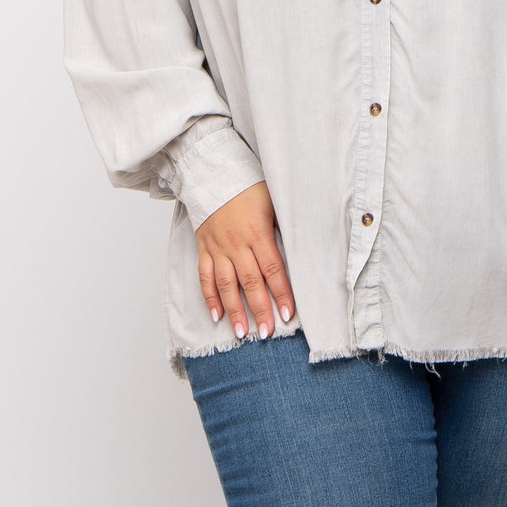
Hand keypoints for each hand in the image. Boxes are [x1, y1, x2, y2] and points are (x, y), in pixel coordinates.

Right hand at [196, 181, 295, 339]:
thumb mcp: (274, 202)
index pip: (272, 269)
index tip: (287, 314)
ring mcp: (218, 247)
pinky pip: (204, 275)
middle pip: (250, 282)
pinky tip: (217, 315)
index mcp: (257, 232)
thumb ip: (285, 228)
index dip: (280, 293)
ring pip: (225, 284)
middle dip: (259, 310)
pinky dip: (210, 296)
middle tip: (266, 333)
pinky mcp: (204, 247)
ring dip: (234, 310)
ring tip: (242, 333)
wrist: (213, 172)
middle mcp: (236, 243)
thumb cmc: (248, 187)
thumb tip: (302, 252)